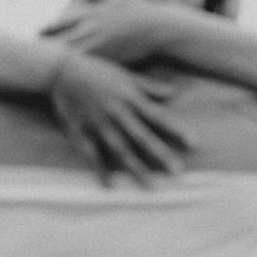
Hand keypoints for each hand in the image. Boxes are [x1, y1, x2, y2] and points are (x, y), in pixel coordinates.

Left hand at [45, 0, 160, 63]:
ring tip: (50, 66)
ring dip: (63, 62)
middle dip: (50, 49)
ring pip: (76, 58)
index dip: (48, 28)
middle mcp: (95, 33)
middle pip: (65, 44)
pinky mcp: (111, 61)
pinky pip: (92, 67)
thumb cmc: (138, 7)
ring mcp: (103, 49)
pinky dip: (81, 70)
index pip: (63, 23)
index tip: (37, 31)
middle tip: (36, 54)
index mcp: (93, 15)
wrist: (159, 29)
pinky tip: (73, 75)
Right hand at [47, 53, 188, 185]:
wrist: (62, 70)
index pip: (159, 117)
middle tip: (178, 172)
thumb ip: (150, 87)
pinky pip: (92, 154)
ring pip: (120, 150)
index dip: (177, 131)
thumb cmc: (98, 71)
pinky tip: (110, 186)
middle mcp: (117, 113)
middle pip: (142, 137)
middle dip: (161, 155)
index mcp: (130, 98)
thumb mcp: (126, 76)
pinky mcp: (80, 131)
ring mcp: (99, 124)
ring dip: (136, 168)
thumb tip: (175, 93)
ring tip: (151, 186)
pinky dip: (101, 170)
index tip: (194, 144)